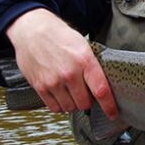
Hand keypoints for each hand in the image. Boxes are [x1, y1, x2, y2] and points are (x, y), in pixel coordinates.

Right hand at [5, 8, 119, 118]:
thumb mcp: (83, 46)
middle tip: (84, 91)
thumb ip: (93, 67)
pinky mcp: (40, 86)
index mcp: (84, 61)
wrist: (32, 30)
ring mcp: (53, 82)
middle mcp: (69, 73)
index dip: (109, 106)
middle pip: (85, 103)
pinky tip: (60, 93)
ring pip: (70, 107)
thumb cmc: (60, 37)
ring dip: (73, 103)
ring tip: (70, 90)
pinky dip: (59, 104)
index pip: (101, 90)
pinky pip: (54, 107)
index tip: (113, 113)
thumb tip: (104, 87)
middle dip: (87, 100)